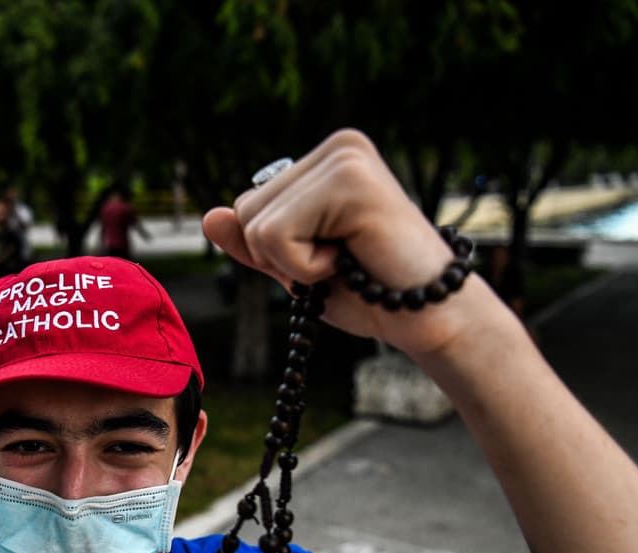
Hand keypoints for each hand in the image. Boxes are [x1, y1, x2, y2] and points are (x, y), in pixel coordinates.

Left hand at [201, 130, 507, 357]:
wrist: (429, 319)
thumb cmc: (370, 293)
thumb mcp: (297, 268)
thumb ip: (254, 244)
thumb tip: (208, 217)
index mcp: (324, 161)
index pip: (248, 205)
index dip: (276, 251)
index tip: (331, 257)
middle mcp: (337, 147)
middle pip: (245, 210)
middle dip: (281, 256)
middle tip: (341, 261)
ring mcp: (345, 158)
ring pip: (256, 225)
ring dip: (296, 264)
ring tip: (348, 259)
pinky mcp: (350, 181)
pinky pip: (277, 235)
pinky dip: (306, 267)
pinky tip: (352, 259)